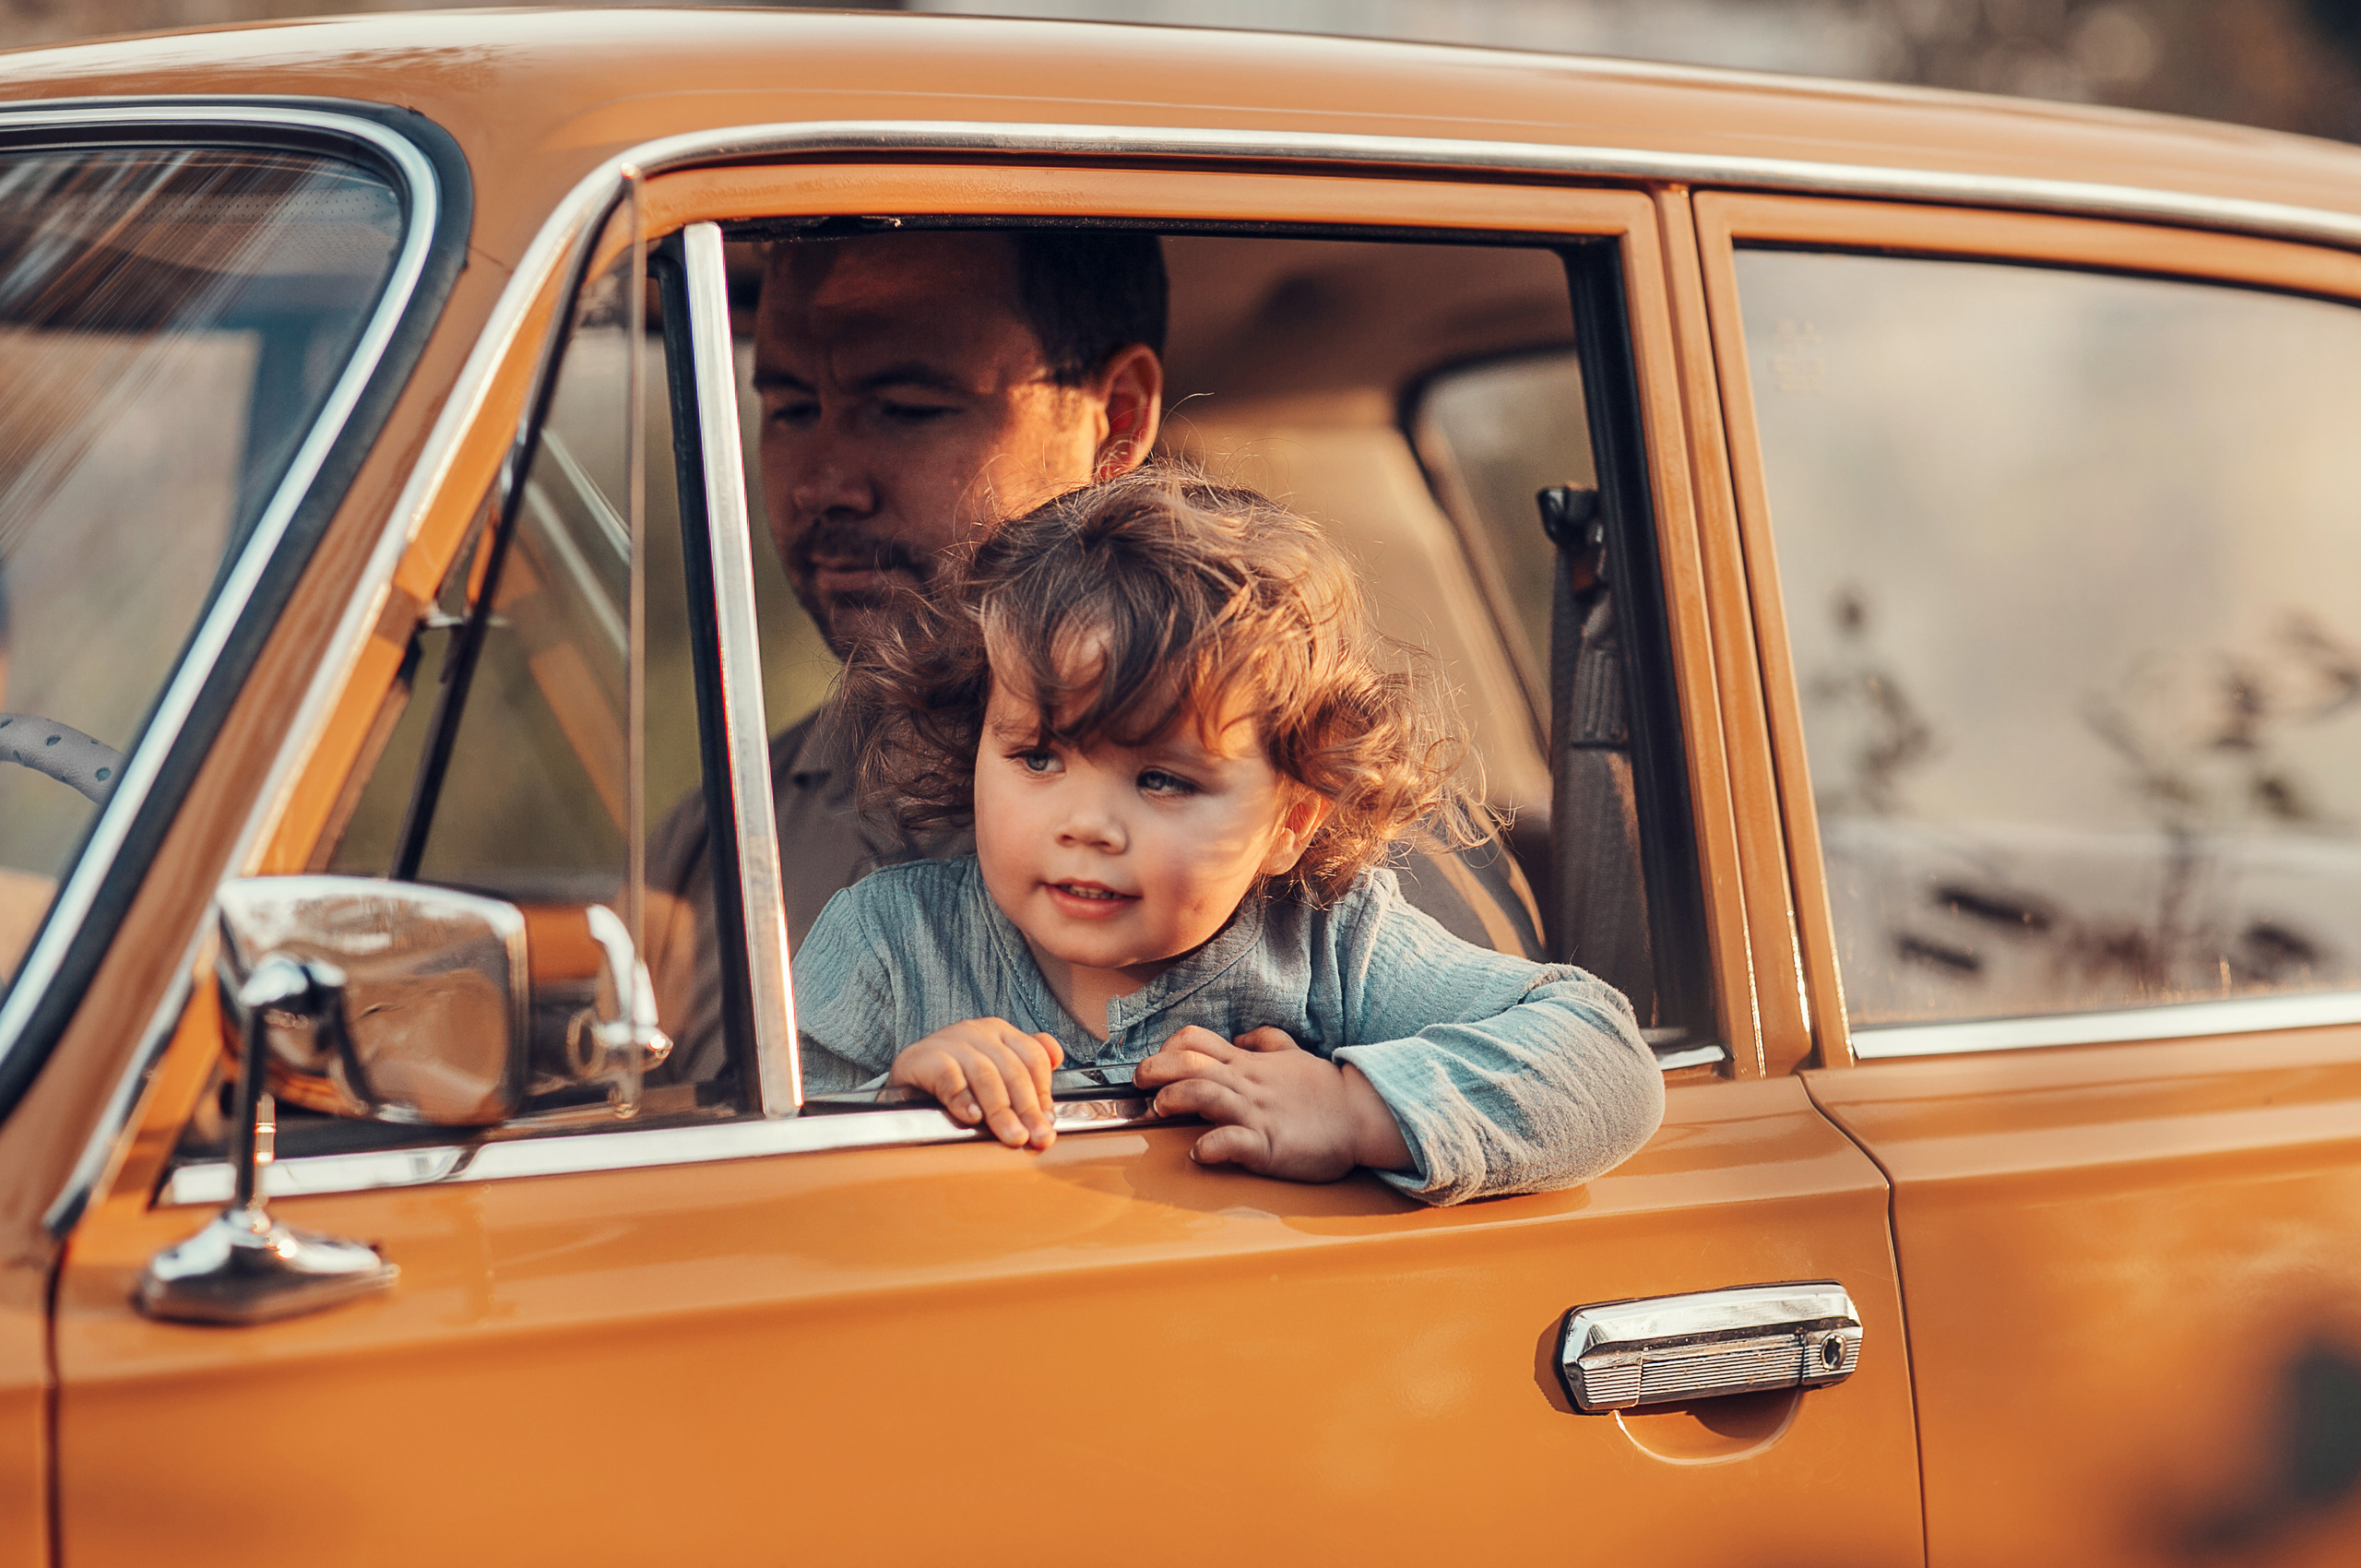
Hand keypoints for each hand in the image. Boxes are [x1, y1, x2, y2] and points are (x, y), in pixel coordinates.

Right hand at [890, 1019, 1063, 1149]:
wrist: (905, 1078)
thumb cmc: (954, 1077)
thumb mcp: (993, 1069)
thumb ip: (1025, 1065)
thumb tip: (1057, 1057)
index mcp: (999, 1033)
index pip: (1033, 1058)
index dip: (1044, 1093)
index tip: (1047, 1124)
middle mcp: (977, 1032)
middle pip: (1012, 1070)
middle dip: (1027, 1108)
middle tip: (1035, 1137)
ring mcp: (950, 1042)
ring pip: (985, 1075)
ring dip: (1001, 1110)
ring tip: (1011, 1136)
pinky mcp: (923, 1058)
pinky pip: (948, 1076)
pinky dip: (962, 1098)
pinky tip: (972, 1117)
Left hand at [1132, 1025, 1411, 1181]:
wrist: (1363, 1117)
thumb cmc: (1326, 1091)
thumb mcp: (1293, 1055)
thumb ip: (1265, 1043)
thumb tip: (1239, 1039)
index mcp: (1248, 1065)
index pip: (1197, 1041)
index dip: (1167, 1047)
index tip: (1154, 1063)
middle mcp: (1246, 1083)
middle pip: (1189, 1062)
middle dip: (1155, 1067)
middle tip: (1139, 1080)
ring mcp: (1256, 1112)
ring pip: (1205, 1093)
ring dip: (1175, 1097)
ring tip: (1160, 1108)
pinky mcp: (1268, 1144)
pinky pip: (1233, 1141)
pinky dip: (1210, 1146)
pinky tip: (1199, 1153)